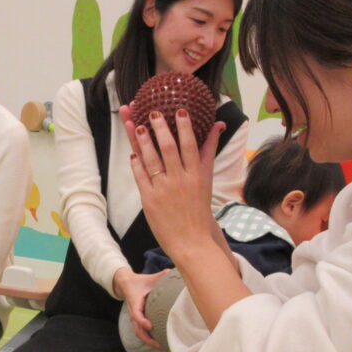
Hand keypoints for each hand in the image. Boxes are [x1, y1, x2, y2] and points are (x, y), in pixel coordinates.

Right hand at [113, 267, 167, 349]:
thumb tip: (172, 271)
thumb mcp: (149, 278)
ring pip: (139, 334)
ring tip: (162, 347)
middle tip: (160, 344)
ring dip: (149, 342)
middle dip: (148, 339)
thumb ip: (161, 276)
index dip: (142, 321)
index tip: (150, 326)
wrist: (126, 284)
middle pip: (138, 330)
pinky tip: (160, 343)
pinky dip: (149, 339)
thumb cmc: (139, 282)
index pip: (136, 314)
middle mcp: (134, 313)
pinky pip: (142, 332)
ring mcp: (135, 318)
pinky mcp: (138, 321)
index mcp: (135, 302)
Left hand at [123, 105, 223, 262]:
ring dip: (142, 140)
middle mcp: (180, 179)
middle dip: (160, 128)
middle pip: (168, 148)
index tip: (179, 110)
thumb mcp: (207, 178)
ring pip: (151, 159)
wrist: (192, 241)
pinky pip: (140, 177)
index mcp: (196, 174)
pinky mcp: (149, 200)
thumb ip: (209, 149)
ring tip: (136, 124)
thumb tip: (218, 124)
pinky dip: (136, 163)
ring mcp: (163, 189)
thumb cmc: (199, 208)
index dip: (184, 126)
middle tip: (153, 111)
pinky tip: (132, 152)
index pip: (190, 144)